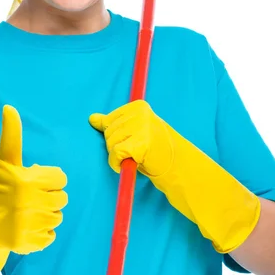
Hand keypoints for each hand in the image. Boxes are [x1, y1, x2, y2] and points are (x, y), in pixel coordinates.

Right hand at [0, 105, 68, 254]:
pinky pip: (50, 236)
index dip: (49, 179)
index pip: (61, 179)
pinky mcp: (28, 243)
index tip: (34, 181)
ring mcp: (29, 225)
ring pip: (57, 217)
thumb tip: (9, 107)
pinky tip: (27, 226)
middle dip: (49, 196)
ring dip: (46, 214)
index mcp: (27, 181)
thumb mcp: (5, 159)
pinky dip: (42, 233)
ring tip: (28, 211)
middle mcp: (29, 203)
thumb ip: (12, 134)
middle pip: (62, 199)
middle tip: (31, 197)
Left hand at [89, 99, 259, 252]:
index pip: (108, 120)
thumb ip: (115, 124)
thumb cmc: (156, 152)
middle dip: (115, 146)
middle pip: (108, 131)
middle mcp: (139, 112)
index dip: (115, 136)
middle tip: (137, 152)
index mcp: (139, 106)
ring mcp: (140, 126)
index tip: (132, 143)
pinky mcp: (140, 142)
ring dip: (118, 156)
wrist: (181, 168)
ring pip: (110, 144)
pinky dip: (118, 163)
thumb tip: (92, 118)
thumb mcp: (134, 132)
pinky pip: (115, 154)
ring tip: (138, 157)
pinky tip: (133, 164)